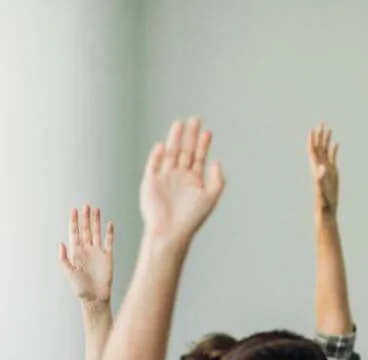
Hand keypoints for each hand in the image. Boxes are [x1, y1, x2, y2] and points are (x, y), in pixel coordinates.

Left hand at [59, 205, 113, 303]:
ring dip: (96, 221)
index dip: (74, 221)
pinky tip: (109, 223)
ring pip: (97, 232)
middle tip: (85, 205)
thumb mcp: (69, 273)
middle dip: (85, 218)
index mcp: (76, 252)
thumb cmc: (80, 288)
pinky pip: (109, 242)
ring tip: (96, 209)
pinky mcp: (108, 256)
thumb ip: (63, 258)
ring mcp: (97, 252)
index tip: (74, 210)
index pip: (74, 233)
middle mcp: (86, 249)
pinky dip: (109, 233)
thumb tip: (61, 243)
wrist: (95, 297)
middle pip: (86, 230)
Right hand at [139, 118, 224, 244]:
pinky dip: (156, 156)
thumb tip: (216, 160)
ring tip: (179, 124)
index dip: (203, 144)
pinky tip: (162, 146)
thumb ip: (217, 179)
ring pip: (169, 154)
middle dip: (189, 136)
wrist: (170, 231)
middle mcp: (179, 176)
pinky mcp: (150, 183)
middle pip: (185, 151)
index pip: (199, 157)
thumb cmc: (191, 218)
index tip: (208, 132)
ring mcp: (164, 178)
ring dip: (174, 139)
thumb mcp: (210, 197)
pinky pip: (153, 165)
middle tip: (195, 119)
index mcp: (194, 180)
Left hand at [308, 123, 339, 213]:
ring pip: (326, 150)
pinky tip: (336, 143)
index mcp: (316, 168)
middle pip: (319, 147)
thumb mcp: (322, 188)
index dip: (312, 140)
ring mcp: (327, 168)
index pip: (313, 150)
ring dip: (326, 139)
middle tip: (321, 122)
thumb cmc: (323, 200)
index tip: (312, 129)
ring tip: (328, 128)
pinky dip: (334, 149)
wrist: (326, 206)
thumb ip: (321, 178)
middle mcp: (320, 166)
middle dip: (319, 135)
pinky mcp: (333, 172)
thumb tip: (322, 167)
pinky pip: (333, 157)